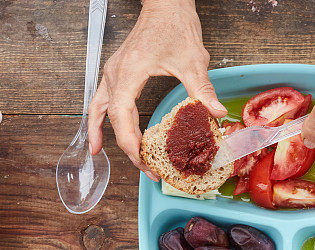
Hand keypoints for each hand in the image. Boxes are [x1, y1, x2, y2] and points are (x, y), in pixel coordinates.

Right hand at [88, 0, 226, 179]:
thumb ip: (202, 89)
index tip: (143, 160)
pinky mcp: (117, 72)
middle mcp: (115, 74)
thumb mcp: (193, 60)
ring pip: (100, 111)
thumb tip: (217, 112)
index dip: (130, 142)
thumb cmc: (175, 25)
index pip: (122, 116)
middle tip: (146, 169)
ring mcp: (113, 73)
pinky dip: (98, 120)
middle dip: (128, 147)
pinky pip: (101, 101)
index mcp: (129, 73)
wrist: (165, 4)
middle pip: (113, 119)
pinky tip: (98, 137)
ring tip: (107, 156)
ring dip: (104, 135)